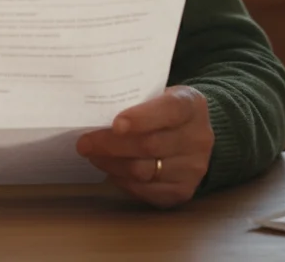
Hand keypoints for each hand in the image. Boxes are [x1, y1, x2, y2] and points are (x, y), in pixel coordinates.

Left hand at [75, 86, 213, 207]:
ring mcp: (193, 168)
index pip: (169, 110)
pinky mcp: (183, 191)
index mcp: (192, 106)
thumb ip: (135, 100)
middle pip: (150, 145)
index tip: (115, 124)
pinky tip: (112, 170)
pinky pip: (146, 191)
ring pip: (143, 171)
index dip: (141, 118)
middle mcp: (198, 138)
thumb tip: (94, 113)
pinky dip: (123, 181)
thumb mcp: (158, 94)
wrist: (192, 134)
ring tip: (93, 156)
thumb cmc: (163, 110)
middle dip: (111, 145)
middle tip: (85, 143)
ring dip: (112, 164)